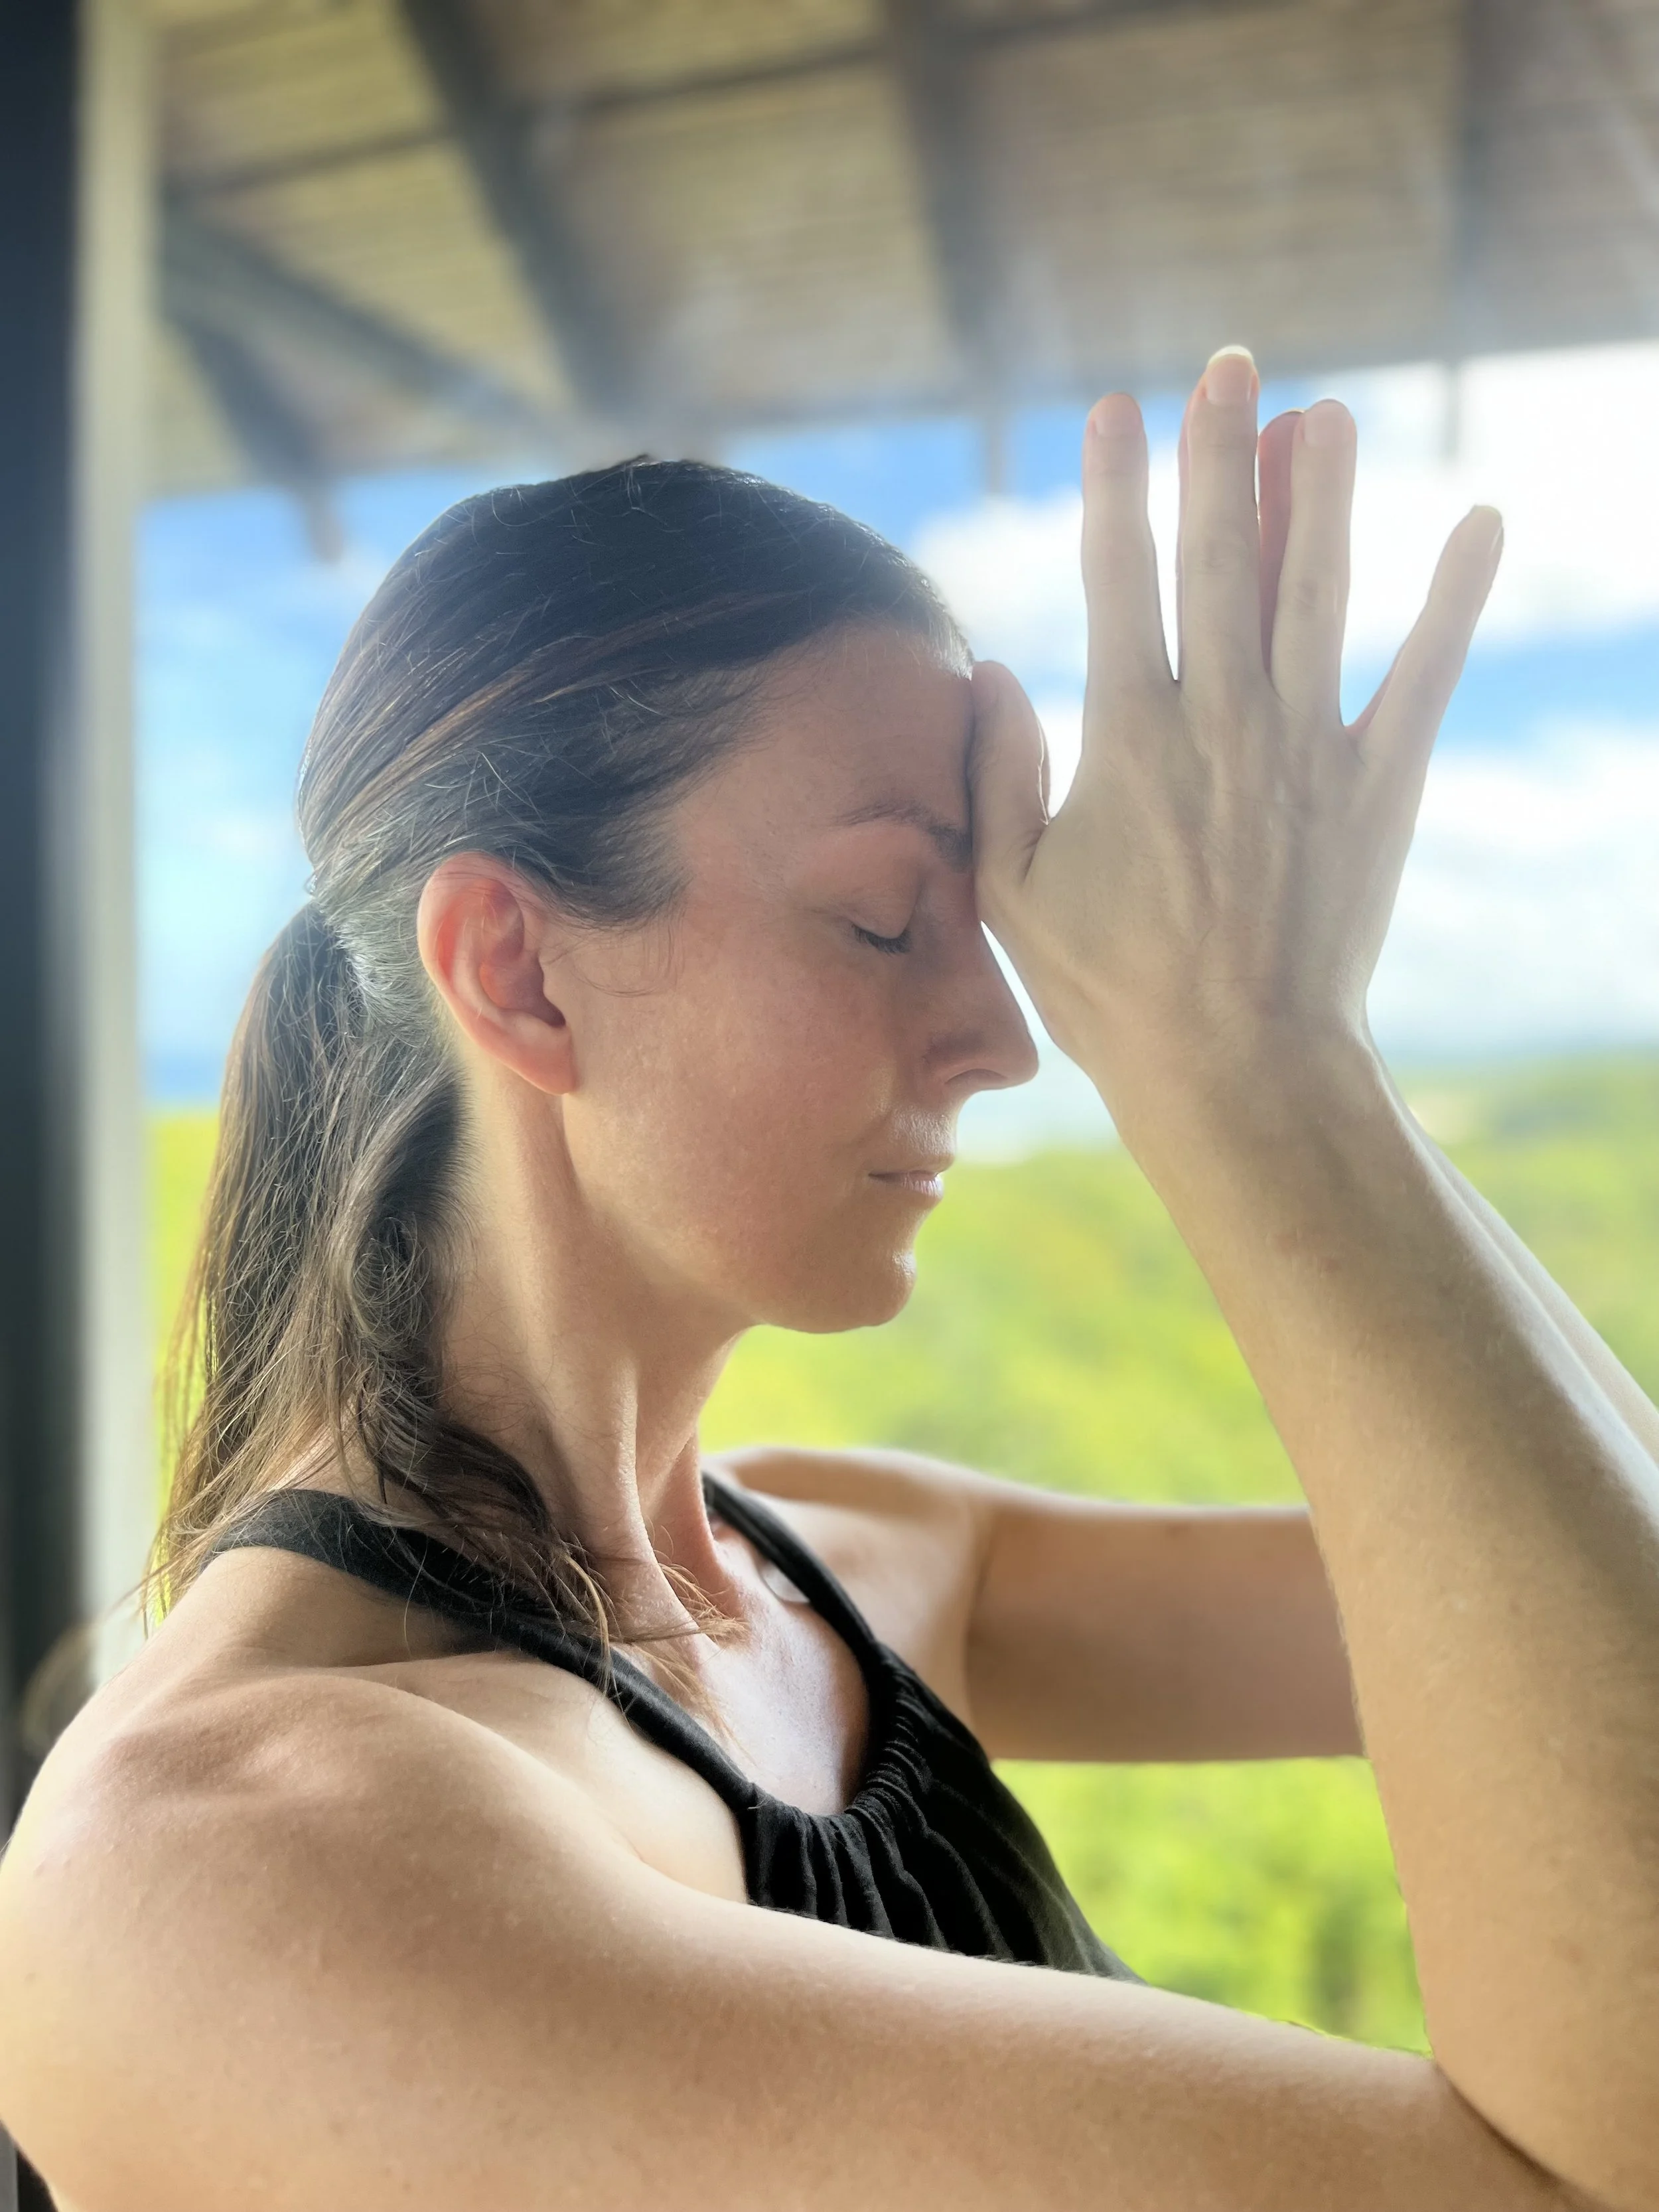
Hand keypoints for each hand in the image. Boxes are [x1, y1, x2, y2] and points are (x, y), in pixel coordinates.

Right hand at [969, 347, 1502, 1127]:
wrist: (1239, 1070)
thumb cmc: (1113, 991)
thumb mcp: (1013, 893)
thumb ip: (996, 775)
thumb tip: (991, 669)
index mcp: (1129, 740)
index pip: (1116, 579)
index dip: (1116, 485)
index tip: (1117, 408)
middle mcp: (1222, 722)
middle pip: (1218, 558)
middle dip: (1220, 452)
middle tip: (1231, 365)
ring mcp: (1308, 749)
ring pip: (1316, 592)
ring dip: (1322, 495)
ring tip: (1330, 412)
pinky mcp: (1380, 788)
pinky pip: (1425, 676)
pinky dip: (1455, 600)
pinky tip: (1479, 522)